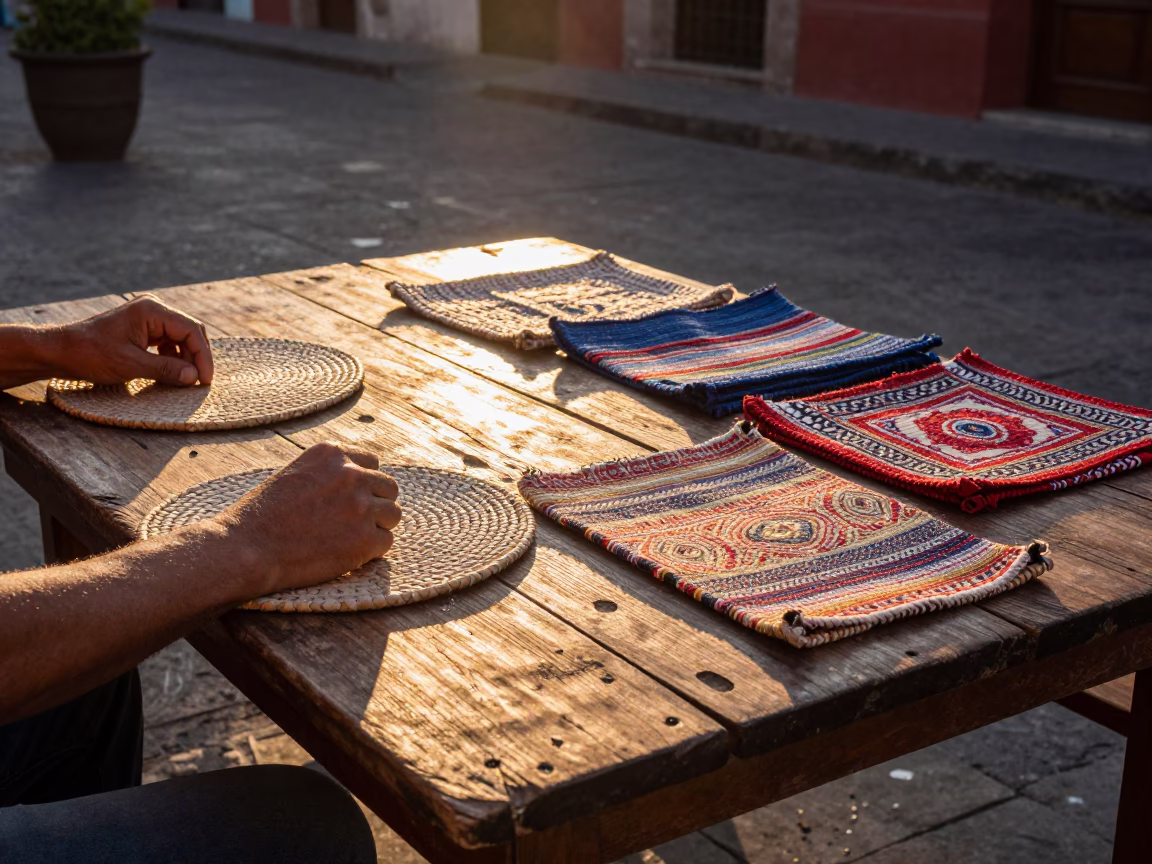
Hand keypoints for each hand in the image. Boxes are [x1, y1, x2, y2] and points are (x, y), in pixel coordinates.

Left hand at [57, 295, 213, 386]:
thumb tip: (194, 377)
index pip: (191, 330)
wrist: (61, 351)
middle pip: (190, 331)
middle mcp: (153, 309)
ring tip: (185, 380)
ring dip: (186, 358)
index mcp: (152, 310)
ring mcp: (148, 318)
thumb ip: (165, 370)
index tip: (204, 380)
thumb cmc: (91, 354)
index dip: (202, 356)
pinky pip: (168, 342)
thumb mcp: (130, 365)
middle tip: (200, 381)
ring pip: (180, 338)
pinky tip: (170, 373)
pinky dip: (173, 358)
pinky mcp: (143, 329)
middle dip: (197, 356)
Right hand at [214, 443, 401, 597]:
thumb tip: (360, 481)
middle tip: (354, 524)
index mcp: (332, 454)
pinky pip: (386, 542)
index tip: (351, 500)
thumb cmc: (262, 516)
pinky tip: (347, 555)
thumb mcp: (296, 475)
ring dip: (378, 527)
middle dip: (376, 504)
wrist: (247, 549)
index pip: (372, 462)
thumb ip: (328, 474)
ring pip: (393, 514)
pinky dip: (371, 552)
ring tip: (350, 540)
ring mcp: (361, 506)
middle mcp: (351, 474)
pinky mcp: (365, 539)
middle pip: (388, 487)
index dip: (364, 484)